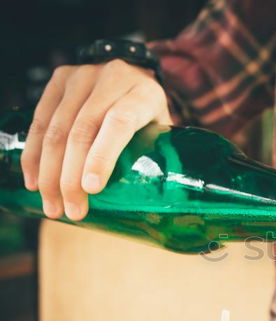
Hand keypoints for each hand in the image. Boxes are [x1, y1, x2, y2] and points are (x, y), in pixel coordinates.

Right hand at [21, 60, 171, 220]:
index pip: (120, 122)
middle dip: (71, 177)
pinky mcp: (59, 79)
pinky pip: (39, 121)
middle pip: (83, 130)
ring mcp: (82, 76)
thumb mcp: (163, 133)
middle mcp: (113, 78)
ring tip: (53, 206)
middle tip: (72, 211)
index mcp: (144, 94)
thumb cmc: (151, 117)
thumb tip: (159, 207)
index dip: (103, 156)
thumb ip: (160, 160)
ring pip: (57, 128)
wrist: (133, 76)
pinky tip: (34, 181)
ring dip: (50, 173)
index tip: (91, 189)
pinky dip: (34, 155)